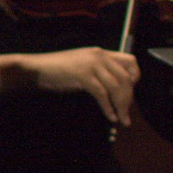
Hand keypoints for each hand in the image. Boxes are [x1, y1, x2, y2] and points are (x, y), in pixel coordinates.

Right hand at [23, 47, 140, 124]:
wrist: (37, 69)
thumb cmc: (59, 70)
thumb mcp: (85, 66)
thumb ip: (101, 72)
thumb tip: (118, 88)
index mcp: (102, 53)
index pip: (131, 61)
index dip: (135, 77)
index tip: (132, 91)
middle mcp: (100, 56)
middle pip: (125, 77)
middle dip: (129, 97)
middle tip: (127, 112)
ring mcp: (91, 65)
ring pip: (116, 87)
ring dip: (121, 105)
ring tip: (122, 119)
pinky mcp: (82, 76)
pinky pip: (101, 94)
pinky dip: (108, 107)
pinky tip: (111, 116)